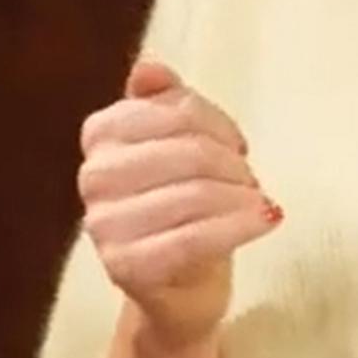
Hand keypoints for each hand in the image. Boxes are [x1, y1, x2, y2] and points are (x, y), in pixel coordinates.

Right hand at [77, 57, 278, 347]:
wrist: (181, 288)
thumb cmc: (185, 208)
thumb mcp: (182, 146)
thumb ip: (168, 102)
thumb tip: (148, 69)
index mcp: (100, 135)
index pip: (174, 110)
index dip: (217, 124)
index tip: (237, 145)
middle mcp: (93, 177)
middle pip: (186, 151)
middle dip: (232, 165)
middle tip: (250, 181)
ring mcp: (103, 224)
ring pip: (194, 194)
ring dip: (241, 197)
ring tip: (257, 204)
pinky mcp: (124, 266)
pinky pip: (194, 238)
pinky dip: (239, 226)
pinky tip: (264, 220)